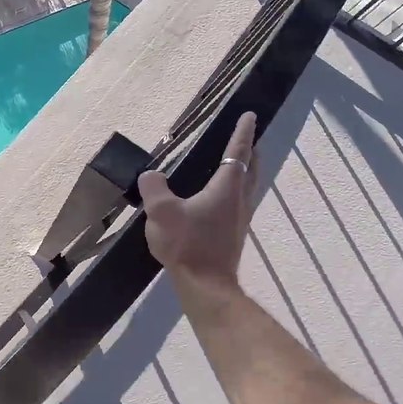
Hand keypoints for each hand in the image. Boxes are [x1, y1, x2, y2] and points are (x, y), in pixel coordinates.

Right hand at [140, 112, 258, 286]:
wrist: (206, 288)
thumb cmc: (188, 246)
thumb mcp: (162, 213)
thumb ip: (154, 188)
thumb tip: (151, 175)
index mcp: (227, 188)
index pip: (238, 151)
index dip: (242, 132)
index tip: (250, 115)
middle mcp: (240, 200)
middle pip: (251, 168)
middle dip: (250, 151)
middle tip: (248, 138)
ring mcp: (240, 220)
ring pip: (248, 187)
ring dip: (246, 171)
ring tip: (238, 164)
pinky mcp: (234, 236)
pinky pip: (239, 203)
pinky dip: (236, 191)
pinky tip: (220, 200)